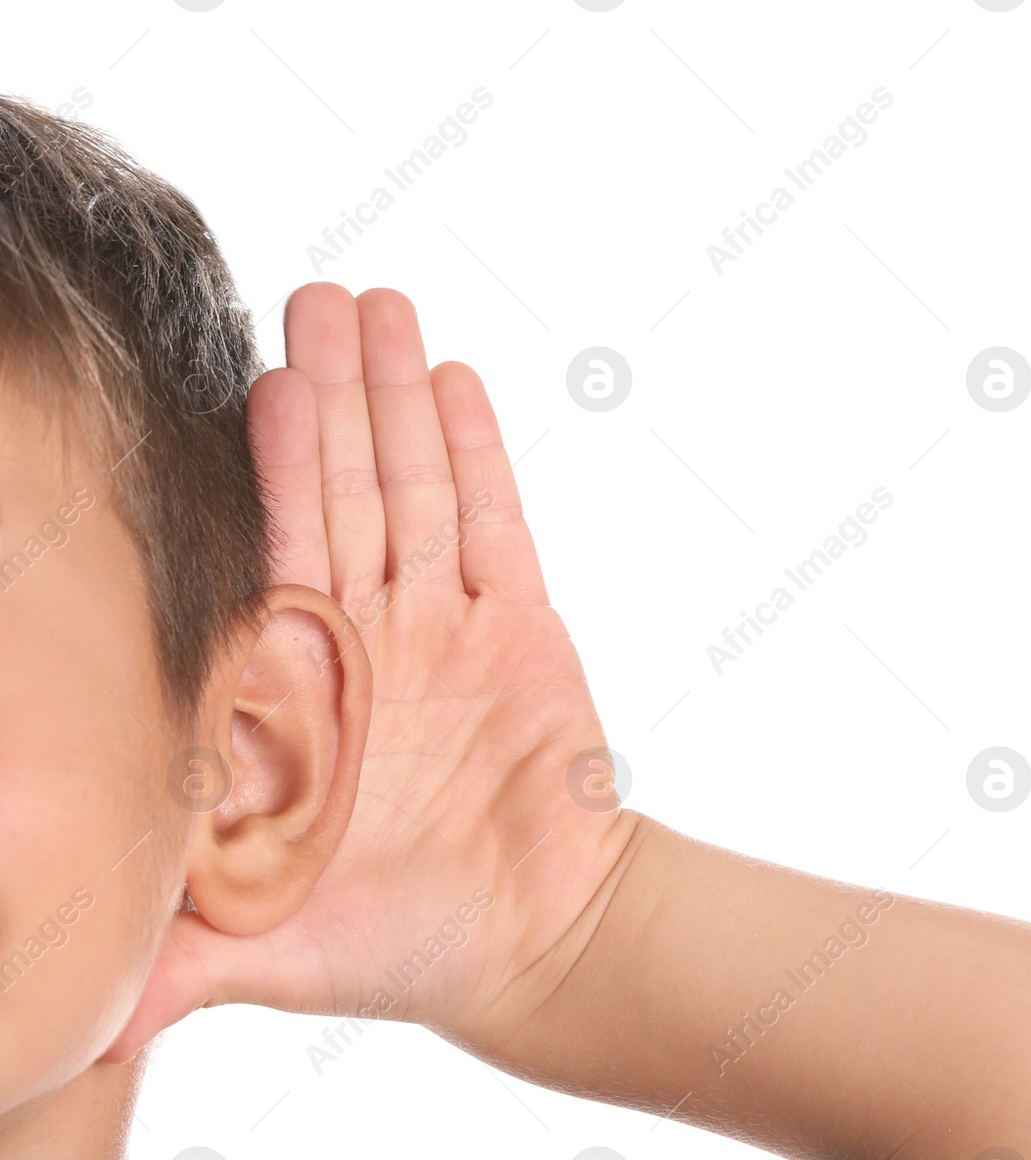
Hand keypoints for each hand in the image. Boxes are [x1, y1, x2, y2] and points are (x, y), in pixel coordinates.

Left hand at [107, 283, 634, 1055]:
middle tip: (314, 298)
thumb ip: (172, 961)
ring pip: (414, 491)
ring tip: (381, 310)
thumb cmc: (395, 946)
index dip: (261, 469)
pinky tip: (454, 383)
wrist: (535, 943)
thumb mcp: (263, 952)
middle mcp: (367, 640)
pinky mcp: (519, 629)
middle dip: (329, 398)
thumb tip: (65, 1025)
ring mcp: (445, 627)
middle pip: (342, 495)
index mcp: (297, 694)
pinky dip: (476, 457)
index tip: (247, 383)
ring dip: (396, 402)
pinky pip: (496, 527)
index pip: (271, 557)